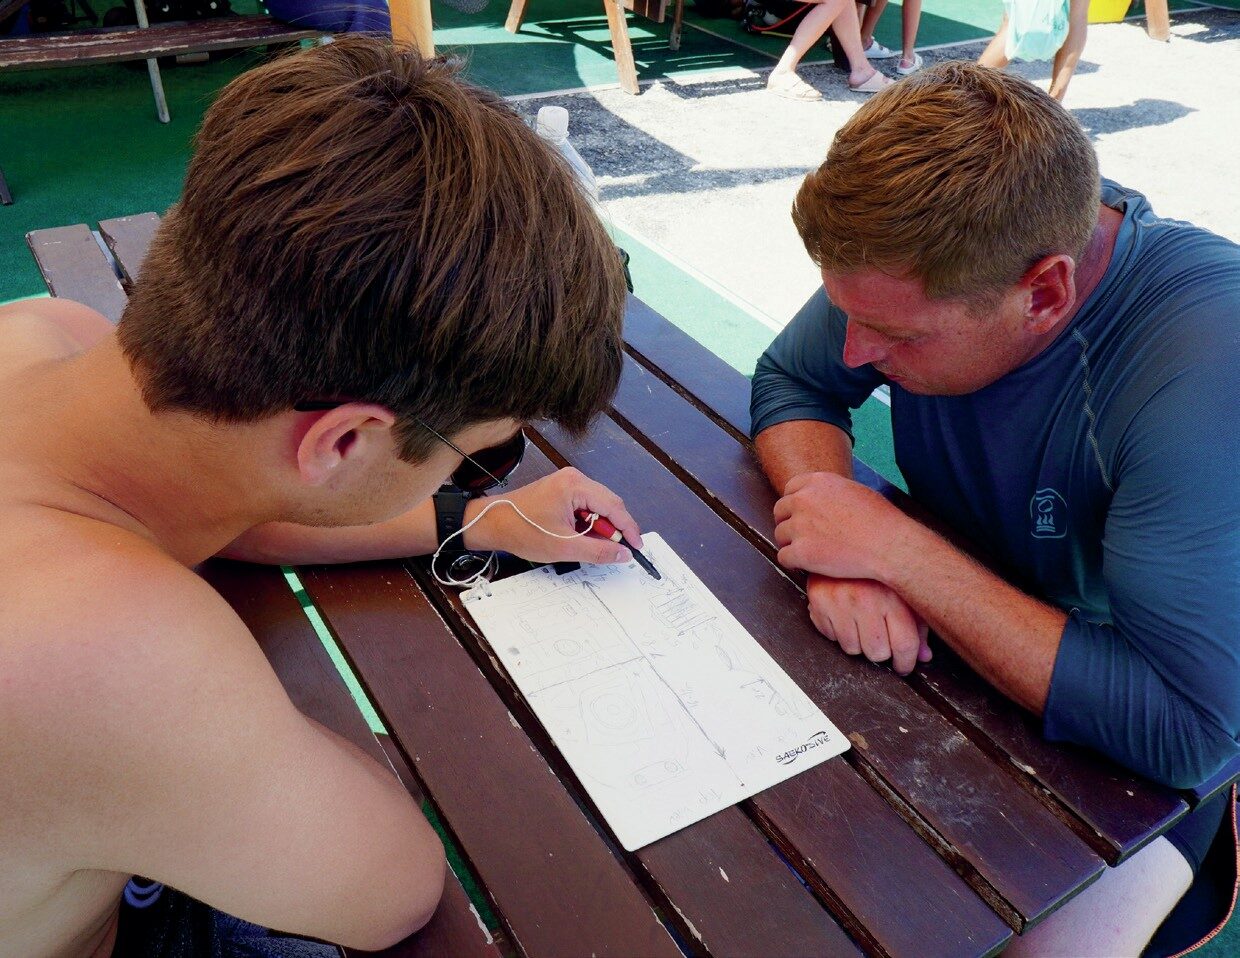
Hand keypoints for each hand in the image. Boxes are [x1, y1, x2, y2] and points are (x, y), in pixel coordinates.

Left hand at [465, 467, 642, 564]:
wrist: (491, 523)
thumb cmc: (521, 530)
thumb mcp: (564, 547)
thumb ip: (598, 551)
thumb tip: (623, 553)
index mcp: (575, 486)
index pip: (614, 506)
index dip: (628, 528)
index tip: (636, 547)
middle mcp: (574, 478)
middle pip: (608, 503)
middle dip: (614, 528)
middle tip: (617, 551)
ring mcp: (566, 483)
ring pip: (597, 506)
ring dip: (599, 527)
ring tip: (591, 546)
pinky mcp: (561, 490)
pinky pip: (585, 506)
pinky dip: (588, 522)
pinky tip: (580, 537)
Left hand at [773, 471, 907, 582]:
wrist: (889, 545)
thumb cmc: (881, 521)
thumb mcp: (855, 491)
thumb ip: (832, 493)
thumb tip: (824, 499)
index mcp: (817, 482)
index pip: (790, 489)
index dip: (794, 504)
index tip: (800, 515)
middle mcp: (803, 500)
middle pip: (780, 511)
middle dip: (789, 523)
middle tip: (802, 536)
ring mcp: (800, 526)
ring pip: (780, 535)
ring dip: (791, 544)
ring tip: (809, 552)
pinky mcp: (800, 552)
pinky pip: (783, 557)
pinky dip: (794, 563)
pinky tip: (807, 566)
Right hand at [807, 574, 930, 675]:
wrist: (844, 537)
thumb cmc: (877, 568)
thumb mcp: (905, 592)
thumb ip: (918, 625)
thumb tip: (924, 655)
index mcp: (893, 597)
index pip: (904, 645)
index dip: (906, 663)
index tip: (903, 666)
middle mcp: (866, 599)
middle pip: (878, 652)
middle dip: (881, 651)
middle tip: (881, 638)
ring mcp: (840, 601)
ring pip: (852, 648)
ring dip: (858, 641)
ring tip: (860, 622)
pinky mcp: (819, 601)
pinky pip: (829, 635)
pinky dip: (837, 631)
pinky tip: (844, 615)